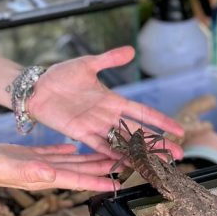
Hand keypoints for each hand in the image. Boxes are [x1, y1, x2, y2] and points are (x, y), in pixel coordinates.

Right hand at [0, 140, 121, 193]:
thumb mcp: (4, 165)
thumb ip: (28, 169)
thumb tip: (52, 174)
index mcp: (41, 176)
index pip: (77, 179)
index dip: (99, 181)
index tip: (119, 182)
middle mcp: (43, 173)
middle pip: (80, 172)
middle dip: (103, 171)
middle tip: (124, 165)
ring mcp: (37, 165)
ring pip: (71, 162)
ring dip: (91, 160)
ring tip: (110, 156)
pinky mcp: (29, 156)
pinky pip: (55, 154)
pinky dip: (68, 151)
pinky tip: (75, 147)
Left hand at [28, 47, 183, 156]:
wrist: (37, 87)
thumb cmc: (61, 74)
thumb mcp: (88, 64)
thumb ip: (109, 59)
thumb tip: (131, 50)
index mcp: (112, 99)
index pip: (142, 112)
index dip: (160, 121)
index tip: (179, 131)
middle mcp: (107, 115)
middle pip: (138, 132)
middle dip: (158, 143)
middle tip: (178, 156)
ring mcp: (95, 126)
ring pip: (122, 142)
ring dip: (139, 153)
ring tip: (157, 165)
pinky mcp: (80, 133)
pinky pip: (100, 146)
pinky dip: (113, 155)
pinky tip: (126, 164)